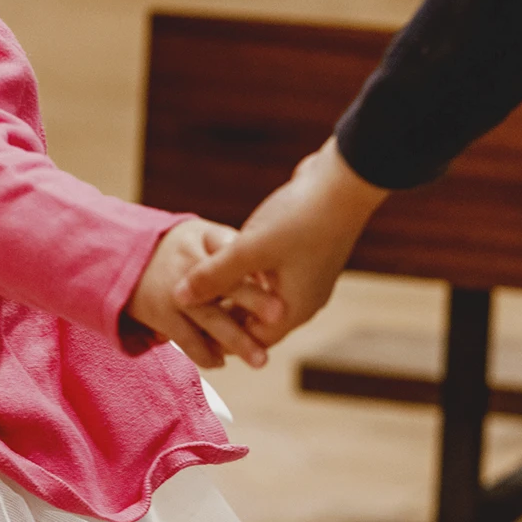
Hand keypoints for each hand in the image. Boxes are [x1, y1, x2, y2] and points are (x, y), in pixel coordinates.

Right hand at [126, 218, 284, 369]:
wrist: (124, 258)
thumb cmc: (180, 249)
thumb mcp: (202, 236)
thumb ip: (234, 251)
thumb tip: (277, 274)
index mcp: (204, 239)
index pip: (235, 252)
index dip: (259, 267)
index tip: (283, 278)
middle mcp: (189, 263)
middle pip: (225, 283)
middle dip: (253, 300)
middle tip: (281, 316)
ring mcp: (174, 290)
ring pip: (209, 318)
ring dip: (236, 341)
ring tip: (260, 359)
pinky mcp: (161, 314)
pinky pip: (187, 340)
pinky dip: (206, 354)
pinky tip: (222, 361)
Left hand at [174, 137, 388, 347]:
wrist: (344, 180)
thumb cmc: (300, 220)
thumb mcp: (250, 250)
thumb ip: (213, 276)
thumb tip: (178, 298)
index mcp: (294, 308)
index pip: (252, 340)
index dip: (221, 337)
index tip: (189, 326)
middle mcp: (302, 296)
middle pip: (254, 317)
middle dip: (223, 310)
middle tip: (188, 302)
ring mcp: (304, 273)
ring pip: (258, 290)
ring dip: (231, 284)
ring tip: (198, 275)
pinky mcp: (301, 250)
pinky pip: (266, 268)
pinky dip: (244, 264)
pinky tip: (223, 249)